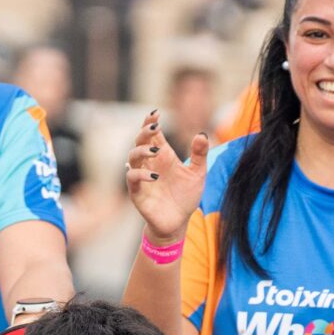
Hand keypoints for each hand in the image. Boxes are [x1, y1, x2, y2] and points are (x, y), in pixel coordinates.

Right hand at [124, 109, 207, 244]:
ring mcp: (141, 177)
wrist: (178, 221)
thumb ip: (199, 154)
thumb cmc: (186, 196)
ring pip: (132, 157)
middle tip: (154, 126)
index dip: (151, 122)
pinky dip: (140, 174)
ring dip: (141, 150)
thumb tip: (201, 133)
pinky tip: (154, 175)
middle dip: (144, 131)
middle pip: (139, 141)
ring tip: (156, 151)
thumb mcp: (198, 173)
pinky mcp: (137, 192)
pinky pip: (132, 178)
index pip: (153, 135)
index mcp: (163, 156)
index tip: (156, 113)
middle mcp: (149, 163)